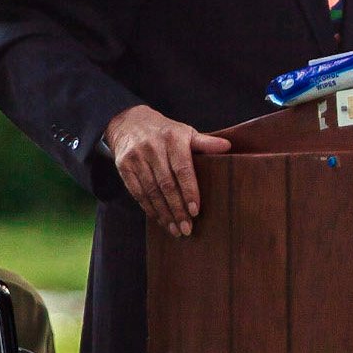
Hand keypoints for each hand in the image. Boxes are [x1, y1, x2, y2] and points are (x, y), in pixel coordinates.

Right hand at [104, 105, 231, 236]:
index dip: (189, 191)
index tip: (196, 210)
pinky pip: (137, 192)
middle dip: (177, 209)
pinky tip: (160, 220)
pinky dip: (149, 208)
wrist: (129, 122)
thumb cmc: (165, 132)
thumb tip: (228, 146)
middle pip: (166, 185)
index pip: (182, 169)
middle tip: (187, 228)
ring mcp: (136, 158)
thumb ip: (205, 142)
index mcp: (172, 139)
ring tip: (175, 230)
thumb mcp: (186, 132)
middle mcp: (153, 148)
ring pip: (151, 192)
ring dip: (164, 213)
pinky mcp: (124, 167)